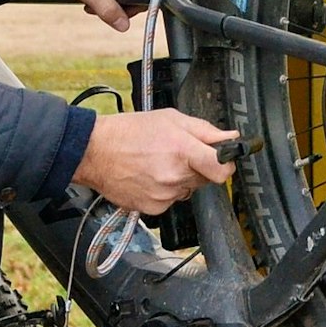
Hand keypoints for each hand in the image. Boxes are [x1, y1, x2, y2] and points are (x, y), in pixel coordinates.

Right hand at [72, 108, 238, 215]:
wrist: (95, 152)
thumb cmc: (129, 131)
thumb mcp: (171, 118)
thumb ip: (205, 130)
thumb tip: (231, 138)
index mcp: (183, 150)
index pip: (223, 170)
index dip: (227, 164)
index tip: (224, 159)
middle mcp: (175, 176)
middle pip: (206, 179)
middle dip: (199, 167)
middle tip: (178, 153)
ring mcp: (164, 195)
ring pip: (187, 190)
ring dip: (181, 179)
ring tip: (158, 162)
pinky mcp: (153, 208)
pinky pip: (171, 200)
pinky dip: (165, 190)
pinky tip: (149, 176)